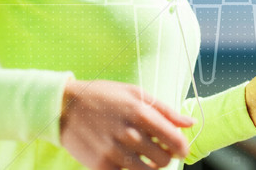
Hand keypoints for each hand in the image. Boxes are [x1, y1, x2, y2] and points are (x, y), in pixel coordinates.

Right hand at [60, 79, 195, 169]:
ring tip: (144, 155)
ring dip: (151, 166)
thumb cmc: (103, 96)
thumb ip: (165, 110)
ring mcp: (114, 152)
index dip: (182, 147)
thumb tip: (189, 123)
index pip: (174, 140)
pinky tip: (127, 159)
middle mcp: (129, 134)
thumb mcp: (136, 93)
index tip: (181, 149)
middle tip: (159, 150)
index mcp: (141, 113)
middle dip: (166, 156)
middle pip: (163, 159)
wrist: (65, 106)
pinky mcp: (101, 166)